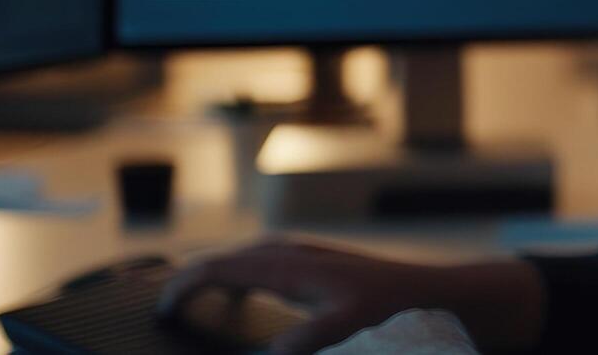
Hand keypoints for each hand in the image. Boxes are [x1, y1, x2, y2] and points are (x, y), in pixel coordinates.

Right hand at [158, 238, 541, 354]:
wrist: (435, 293)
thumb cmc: (391, 310)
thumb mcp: (347, 330)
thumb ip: (305, 341)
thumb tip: (270, 353)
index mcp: (288, 265)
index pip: (221, 267)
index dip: (185, 285)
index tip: (162, 308)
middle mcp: (291, 253)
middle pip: (226, 257)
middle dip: (192, 277)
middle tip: (165, 305)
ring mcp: (304, 254)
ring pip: (244, 257)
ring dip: (217, 273)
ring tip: (193, 297)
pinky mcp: (317, 263)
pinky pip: (264, 261)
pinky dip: (241, 273)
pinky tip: (243, 291)